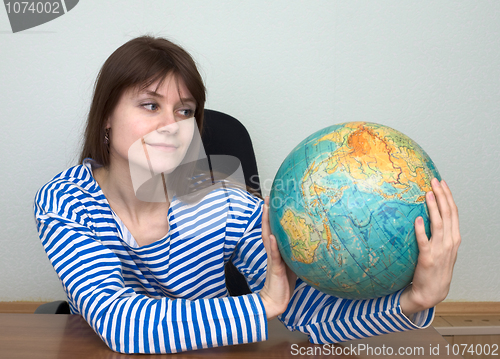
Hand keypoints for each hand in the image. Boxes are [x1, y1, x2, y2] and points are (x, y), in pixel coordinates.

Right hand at [259, 196, 296, 319]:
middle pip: (267, 228)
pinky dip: (272, 245)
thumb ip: (298, 253)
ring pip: (267, 237)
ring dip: (266, 222)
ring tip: (266, 209)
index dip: (272, 216)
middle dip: (267, 213)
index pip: (272, 229)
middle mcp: (273, 251)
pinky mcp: (275, 268)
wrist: (276, 301)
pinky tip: (271, 236)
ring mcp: (273, 259)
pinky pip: (274, 255)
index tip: (272, 202)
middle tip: (267, 198)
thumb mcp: (295, 265)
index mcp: (277, 250)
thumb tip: (312, 243)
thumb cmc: (285, 284)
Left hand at [400, 178, 460, 316]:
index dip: (448, 196)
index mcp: (454, 238)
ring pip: (438, 224)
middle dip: (442, 196)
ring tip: (428, 194)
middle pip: (448, 214)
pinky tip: (417, 219)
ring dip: (433, 208)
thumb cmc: (435, 268)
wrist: (431, 292)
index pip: (453, 212)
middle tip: (434, 181)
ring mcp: (439, 250)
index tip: (441, 182)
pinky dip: (421, 229)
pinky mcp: (427, 258)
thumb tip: (430, 213)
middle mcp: (450, 242)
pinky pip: (424, 241)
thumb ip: (440, 233)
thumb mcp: (443, 249)